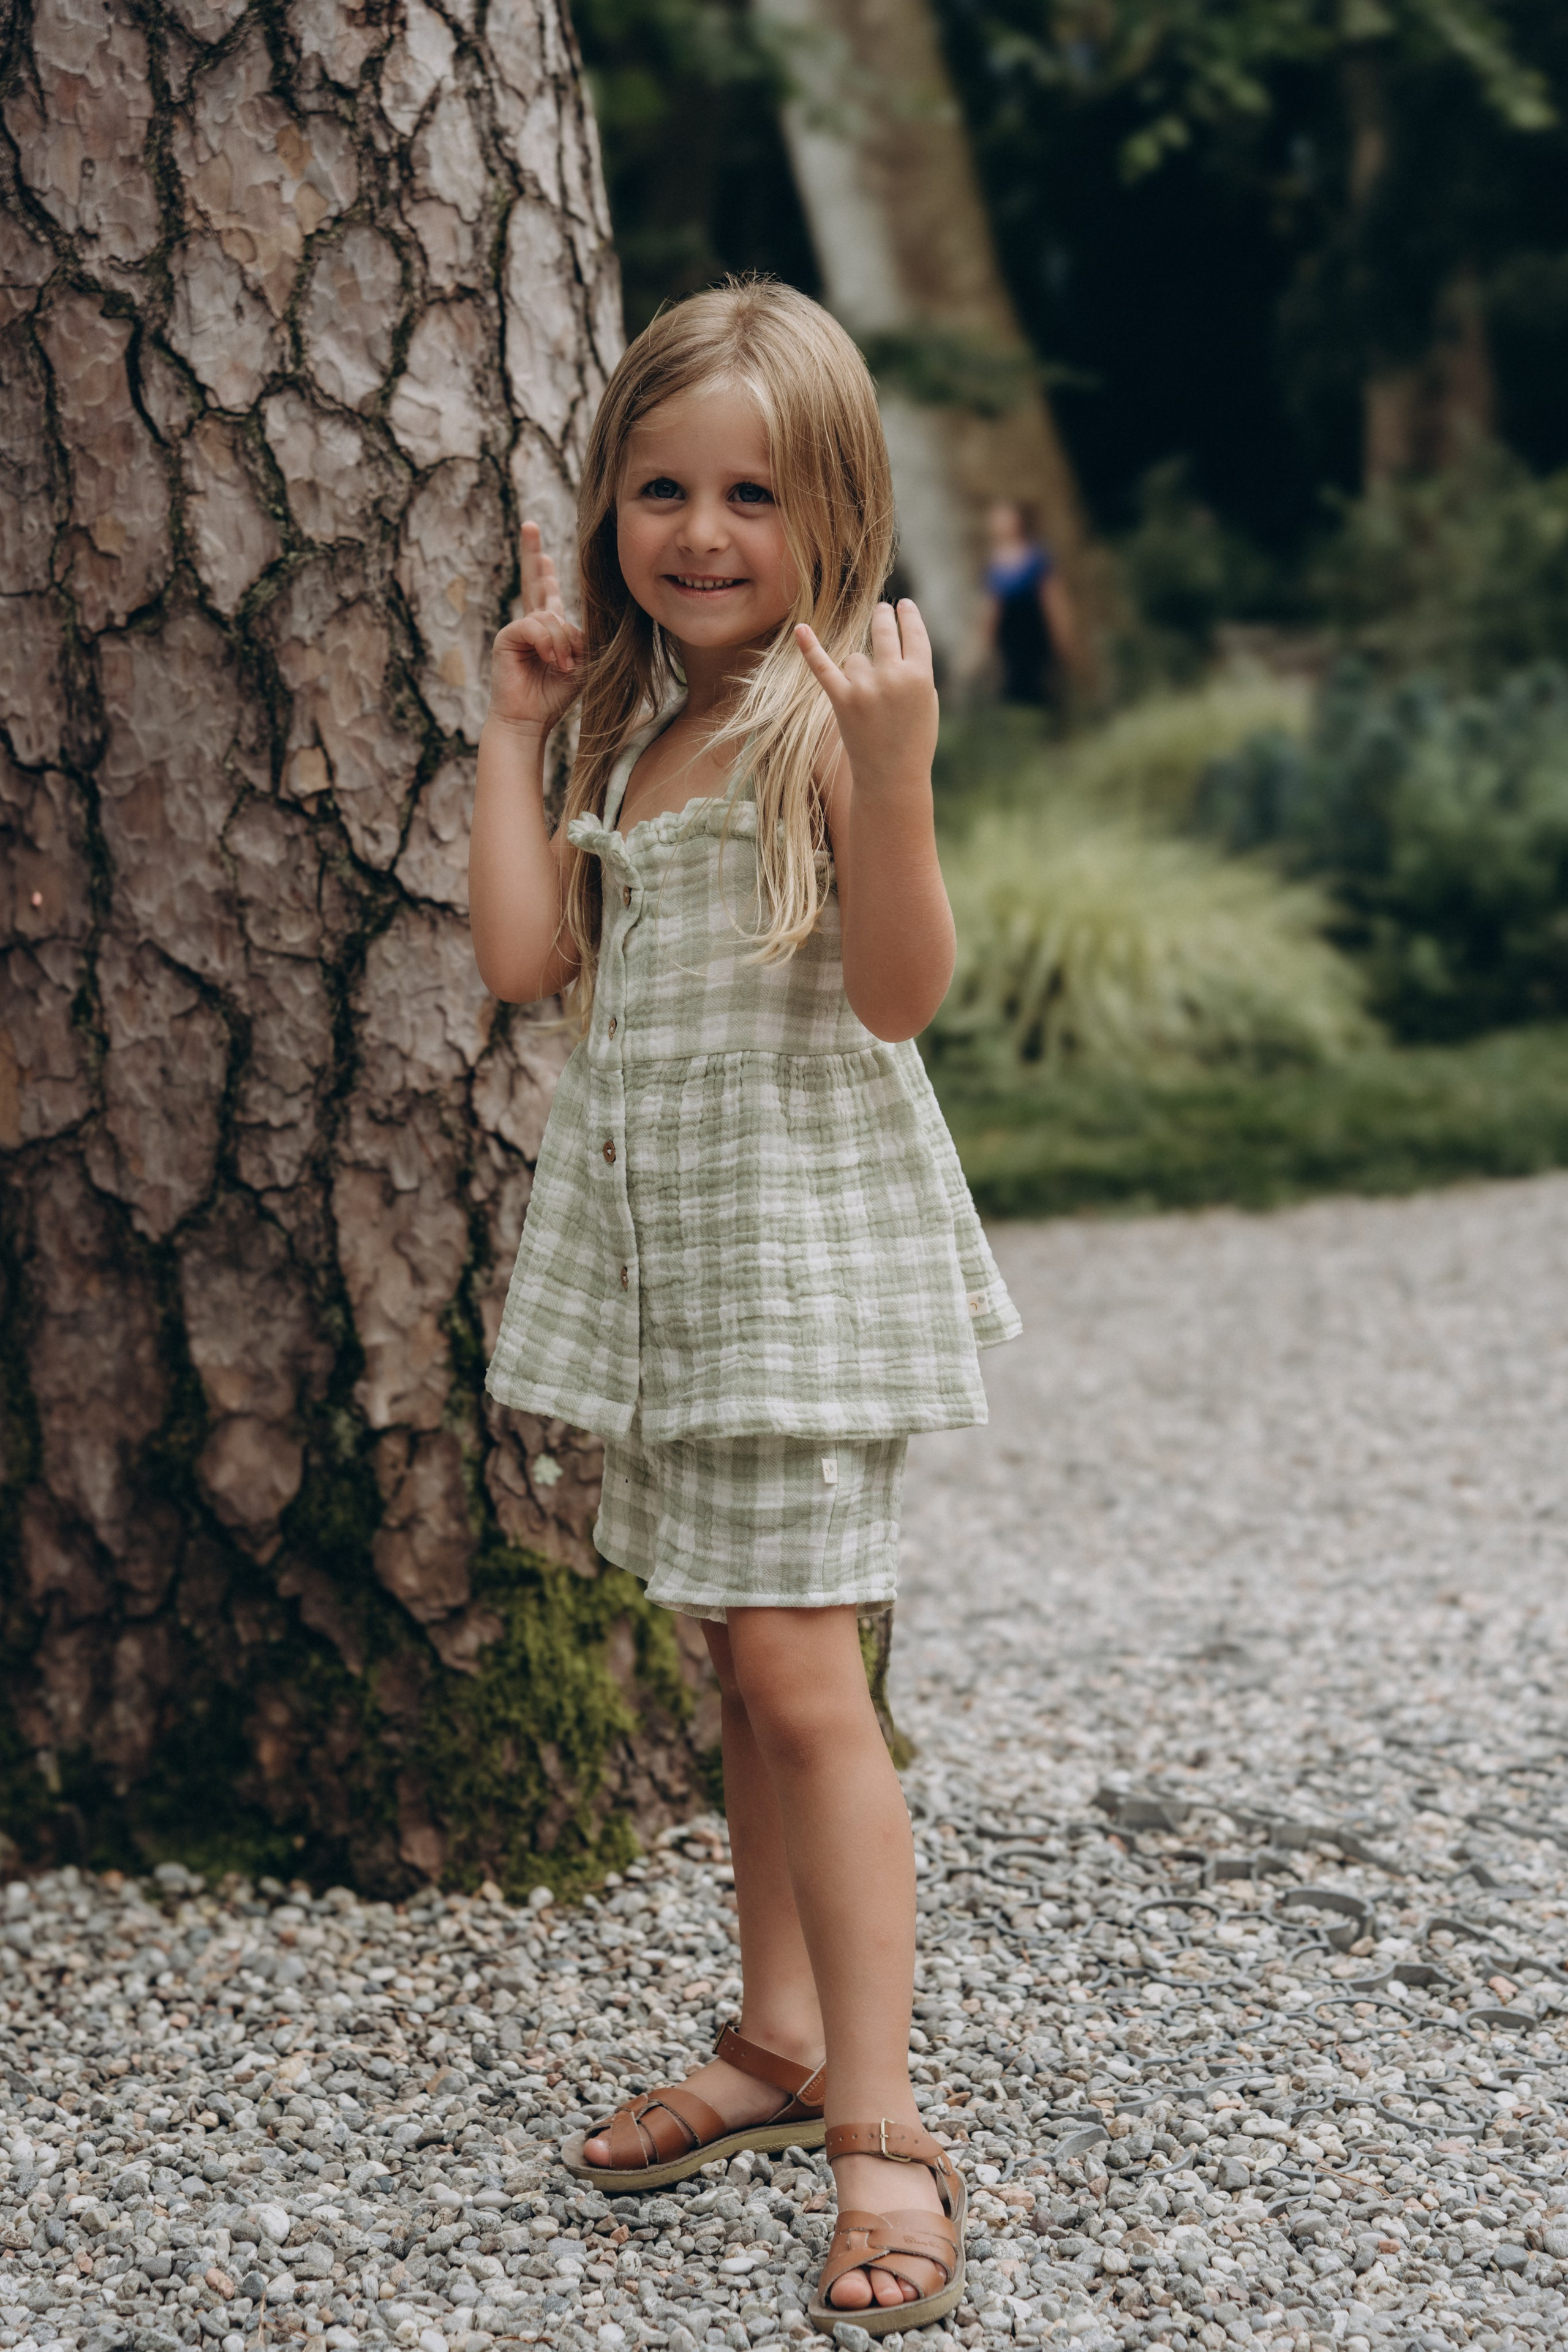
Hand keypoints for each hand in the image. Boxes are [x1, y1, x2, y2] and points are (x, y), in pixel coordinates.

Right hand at [487, 521, 583, 733]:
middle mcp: (532, 624)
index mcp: (549, 628)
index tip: (544, 553)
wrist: (531, 720)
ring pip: (550, 617)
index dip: (544, 572)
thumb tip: (571, 621)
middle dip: (531, 553)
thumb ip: (582, 639)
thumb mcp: (581, 664)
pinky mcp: (507, 637)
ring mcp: (518, 629)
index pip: (547, 593)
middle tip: (529, 525)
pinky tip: (552, 662)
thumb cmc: (555, 696)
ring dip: (562, 644)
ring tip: (563, 667)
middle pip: (533, 581)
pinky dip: (548, 645)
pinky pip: (534, 627)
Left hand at [795, 599, 938, 790]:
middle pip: (883, 630)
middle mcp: (892, 677)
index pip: (913, 632)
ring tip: (869, 701)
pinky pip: (823, 667)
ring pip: (856, 657)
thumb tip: (896, 638)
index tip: (903, 605)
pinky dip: (810, 648)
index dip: (907, 615)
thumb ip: (915, 670)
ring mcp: (865, 688)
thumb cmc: (914, 739)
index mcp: (921, 675)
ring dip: (860, 671)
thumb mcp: (927, 701)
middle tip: (882, 611)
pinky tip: (800, 629)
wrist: (892, 777)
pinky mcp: (841, 700)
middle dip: (883, 617)